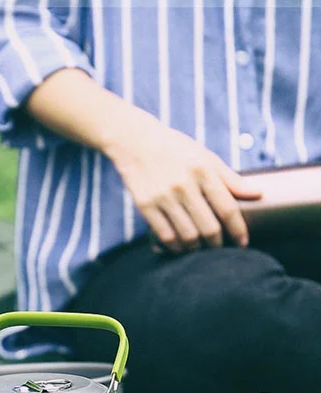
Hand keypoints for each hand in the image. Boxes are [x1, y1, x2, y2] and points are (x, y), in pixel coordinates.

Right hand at [104, 114, 261, 252]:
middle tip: (219, 249)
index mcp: (203, 171)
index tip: (242, 243)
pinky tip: (180, 248)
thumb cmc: (175, 149)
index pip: (227, 208)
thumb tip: (257, 194)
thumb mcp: (205, 156)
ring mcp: (163, 197)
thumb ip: (230, 177)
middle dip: (217, 244)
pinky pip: (164, 235)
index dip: (238, 230)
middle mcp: (184, 185)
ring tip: (200, 250)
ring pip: (187, 235)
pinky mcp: (145, 205)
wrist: (134, 142)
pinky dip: (175, 247)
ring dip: (196, 249)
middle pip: (208, 227)